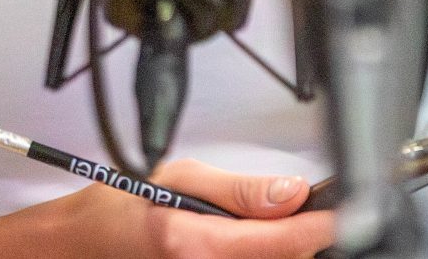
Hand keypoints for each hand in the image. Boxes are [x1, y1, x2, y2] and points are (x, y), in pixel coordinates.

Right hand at [0, 158, 335, 257]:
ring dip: (282, 250)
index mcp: (195, 243)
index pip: (284, 240)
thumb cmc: (121, 209)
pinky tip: (252, 245)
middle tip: (292, 209)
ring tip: (266, 228)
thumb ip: (239, 189)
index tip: (345, 211)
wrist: (82, 246)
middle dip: (300, 236)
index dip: (322, 224)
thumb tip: (293, 193)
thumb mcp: (179, 177)